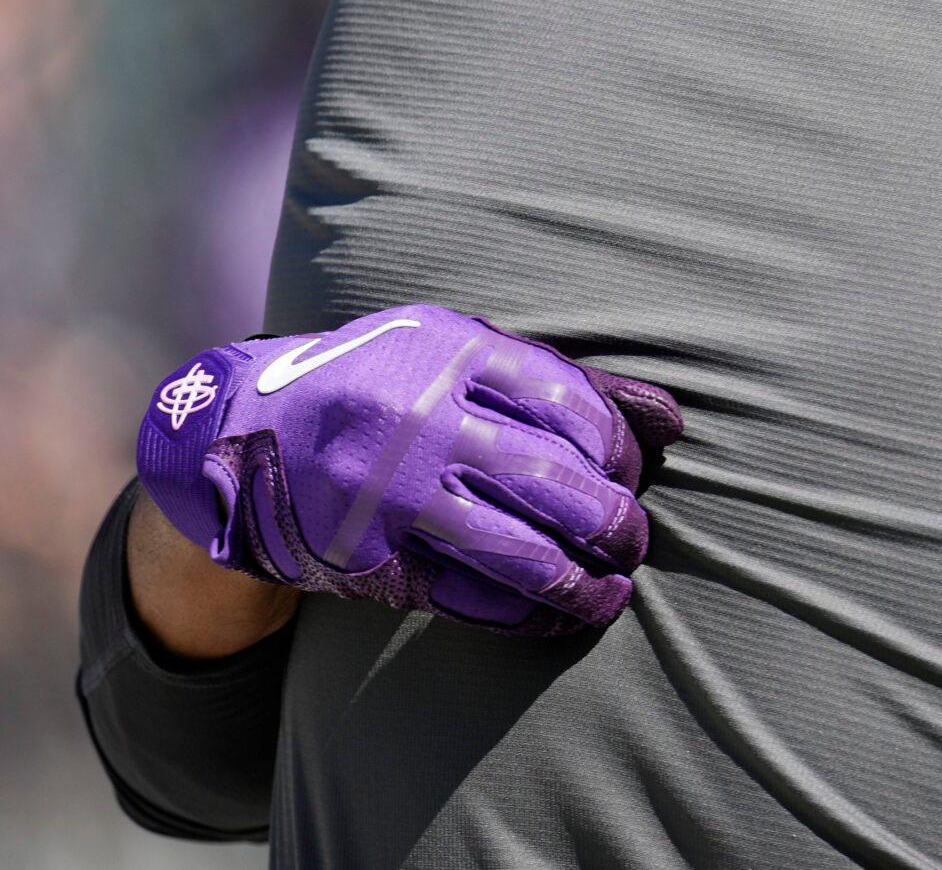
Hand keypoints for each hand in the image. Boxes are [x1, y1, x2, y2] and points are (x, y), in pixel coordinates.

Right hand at [135, 306, 681, 636]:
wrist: (240, 432)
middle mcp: (423, 423)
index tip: (632, 471)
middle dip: (614, 522)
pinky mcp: (369, 557)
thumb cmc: (383, 383)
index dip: (621, 450)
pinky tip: (559, 616)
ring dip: (582, 583)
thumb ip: (566, 382)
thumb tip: (673, 421)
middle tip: (633, 540)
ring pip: (518, 552)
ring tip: (614, 591)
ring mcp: (393, 495)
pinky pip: (468, 598)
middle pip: (555, 483)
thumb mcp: (461, 353)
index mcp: (453, 355)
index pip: (575, 408)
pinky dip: (525, 614)